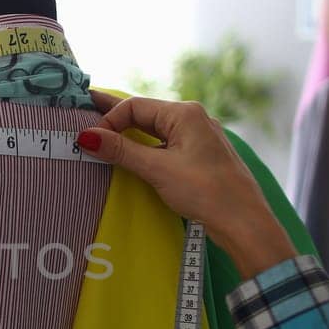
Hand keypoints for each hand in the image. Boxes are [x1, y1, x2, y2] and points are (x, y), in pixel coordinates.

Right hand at [79, 92, 296, 278]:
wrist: (244, 221)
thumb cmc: (205, 191)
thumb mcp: (158, 170)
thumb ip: (121, 151)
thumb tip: (86, 136)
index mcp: (185, 113)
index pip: (135, 107)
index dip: (109, 120)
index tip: (90, 141)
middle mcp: (193, 118)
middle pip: (145, 113)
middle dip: (115, 116)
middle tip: (84, 109)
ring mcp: (199, 137)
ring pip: (155, 129)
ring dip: (129, 132)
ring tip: (103, 130)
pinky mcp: (200, 155)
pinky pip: (165, 143)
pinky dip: (145, 145)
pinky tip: (133, 152)